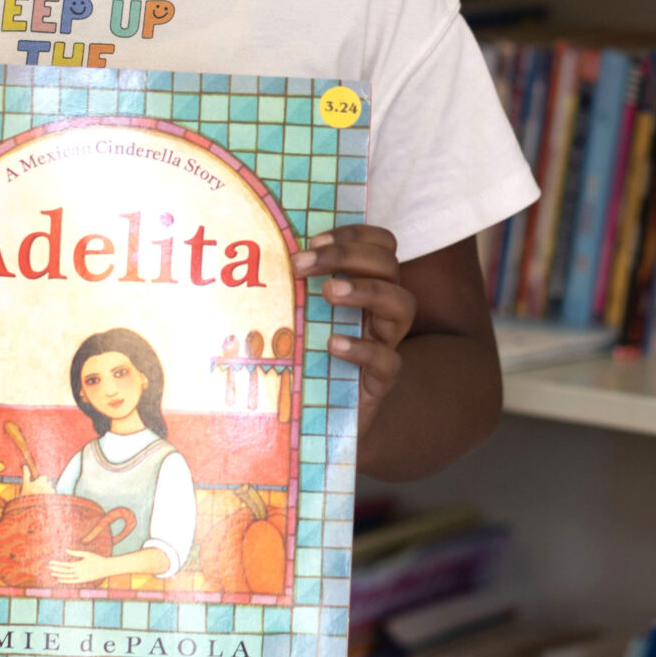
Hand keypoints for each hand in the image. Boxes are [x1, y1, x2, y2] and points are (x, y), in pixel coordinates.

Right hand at [50, 550, 116, 584]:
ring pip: (67, 575)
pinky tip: (59, 579)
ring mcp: (79, 575)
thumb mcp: (85, 554)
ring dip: (59, 574)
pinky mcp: (83, 579)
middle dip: (56, 569)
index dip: (57, 564)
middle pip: (64, 570)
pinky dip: (66, 580)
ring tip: (51, 572)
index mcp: (77, 564)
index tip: (51, 562)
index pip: (65, 565)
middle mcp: (77, 570)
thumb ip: (76, 553)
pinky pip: (73, 581)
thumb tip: (66, 550)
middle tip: (48, 567)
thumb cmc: (96, 559)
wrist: (106, 566)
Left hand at [294, 225, 414, 446]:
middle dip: (347, 255)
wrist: (322, 422)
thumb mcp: (301, 319)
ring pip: (404, 304)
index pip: (380, 245)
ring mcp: (386, 344)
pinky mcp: (381, 382)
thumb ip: (294, 289)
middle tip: (304, 263)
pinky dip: (363, 348)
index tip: (313, 238)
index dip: (353, 234)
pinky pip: (389, 360)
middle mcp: (382, 311)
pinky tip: (334, 344)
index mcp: (366, 287)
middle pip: (389, 265)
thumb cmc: (308, 360)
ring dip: (366, 290)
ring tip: (328, 293)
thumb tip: (251, 253)